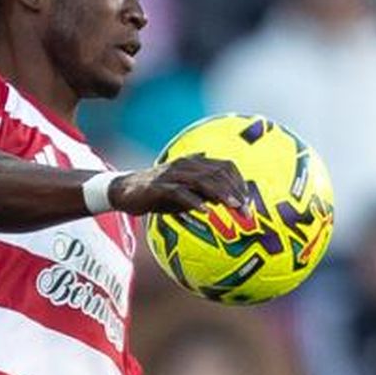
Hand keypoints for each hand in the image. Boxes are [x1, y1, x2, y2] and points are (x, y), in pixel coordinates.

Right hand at [112, 156, 250, 219]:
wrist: (126, 191)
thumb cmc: (160, 193)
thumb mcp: (188, 193)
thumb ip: (207, 194)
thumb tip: (230, 201)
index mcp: (195, 163)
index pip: (225, 167)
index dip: (240, 183)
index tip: (248, 202)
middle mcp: (186, 165)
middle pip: (217, 172)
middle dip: (235, 191)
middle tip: (246, 211)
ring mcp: (172, 174)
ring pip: (202, 180)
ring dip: (220, 193)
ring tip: (233, 206)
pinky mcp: (159, 187)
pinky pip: (179, 192)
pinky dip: (194, 201)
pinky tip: (205, 212)